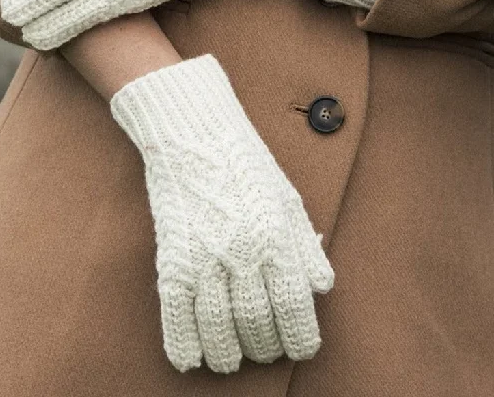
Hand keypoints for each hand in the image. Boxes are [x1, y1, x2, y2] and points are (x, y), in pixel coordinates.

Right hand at [110, 53, 333, 373]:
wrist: (195, 134)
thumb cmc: (246, 165)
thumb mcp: (288, 199)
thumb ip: (307, 247)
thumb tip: (322, 288)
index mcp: (278, 239)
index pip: (294, 310)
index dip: (300, 339)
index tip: (299, 348)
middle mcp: (244, 253)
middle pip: (257, 324)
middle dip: (264, 346)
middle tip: (264, 348)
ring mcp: (205, 256)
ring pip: (218, 328)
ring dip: (226, 354)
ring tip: (230, 360)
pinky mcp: (172, 255)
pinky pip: (176, 313)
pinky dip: (183, 343)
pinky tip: (190, 358)